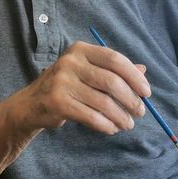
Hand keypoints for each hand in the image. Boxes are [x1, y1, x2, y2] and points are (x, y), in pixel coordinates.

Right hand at [18, 41, 149, 134]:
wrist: (31, 104)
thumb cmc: (65, 87)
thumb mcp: (87, 72)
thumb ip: (112, 70)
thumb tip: (143, 70)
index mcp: (80, 49)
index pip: (114, 59)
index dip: (134, 77)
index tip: (146, 92)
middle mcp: (69, 62)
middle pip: (111, 81)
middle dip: (131, 99)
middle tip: (140, 112)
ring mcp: (61, 82)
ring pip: (103, 102)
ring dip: (120, 116)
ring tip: (127, 124)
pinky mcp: (57, 102)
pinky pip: (91, 116)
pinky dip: (106, 125)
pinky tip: (111, 128)